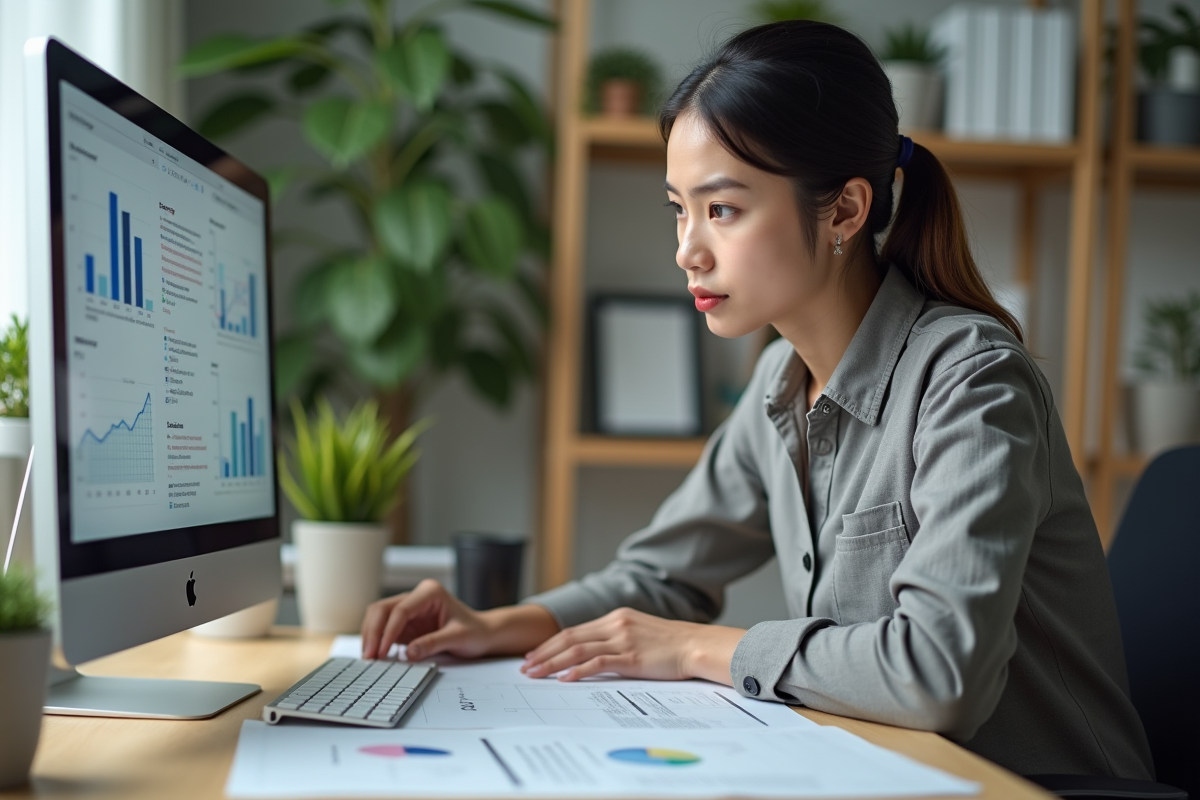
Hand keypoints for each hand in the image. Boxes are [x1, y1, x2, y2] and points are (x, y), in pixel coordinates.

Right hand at [361, 579, 486, 659]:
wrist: (483, 634)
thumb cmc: (475, 632)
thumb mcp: (457, 638)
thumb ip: (433, 644)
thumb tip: (408, 653)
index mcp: (430, 592)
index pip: (401, 609)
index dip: (388, 631)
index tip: (381, 651)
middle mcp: (416, 597)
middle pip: (382, 609)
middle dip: (373, 632)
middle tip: (369, 657)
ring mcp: (409, 609)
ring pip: (378, 617)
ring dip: (371, 636)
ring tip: (368, 659)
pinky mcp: (405, 623)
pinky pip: (383, 629)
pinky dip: (377, 641)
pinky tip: (375, 656)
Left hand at [519, 607, 745, 683]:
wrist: (698, 645)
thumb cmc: (673, 645)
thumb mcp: (641, 633)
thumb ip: (618, 638)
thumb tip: (596, 654)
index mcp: (616, 618)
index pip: (574, 630)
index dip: (551, 643)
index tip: (535, 654)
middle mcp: (616, 624)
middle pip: (570, 638)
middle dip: (544, 653)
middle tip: (525, 666)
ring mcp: (623, 640)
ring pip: (578, 650)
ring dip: (552, 663)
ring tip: (535, 674)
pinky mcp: (631, 657)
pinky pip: (597, 663)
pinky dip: (577, 671)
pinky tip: (564, 680)